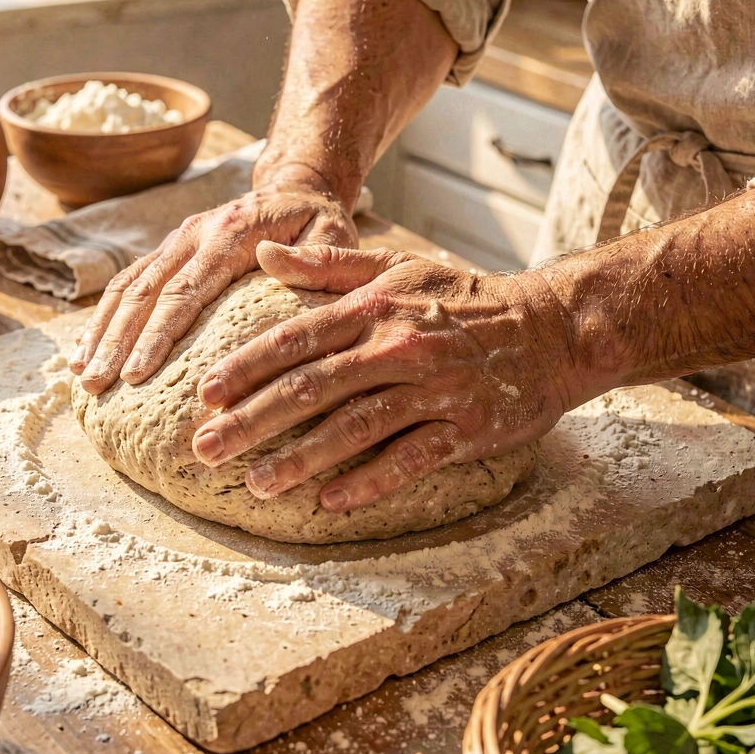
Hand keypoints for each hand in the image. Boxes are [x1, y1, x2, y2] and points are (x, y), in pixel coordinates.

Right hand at [69, 184, 357, 393]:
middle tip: (96, 386)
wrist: (298, 188)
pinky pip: (127, 282)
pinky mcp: (169, 250)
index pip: (186, 290)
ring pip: (127, 286)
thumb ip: (314, 255)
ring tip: (81, 376)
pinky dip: (103, 317)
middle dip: (117, 341)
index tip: (136, 376)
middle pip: (145, 291)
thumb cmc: (320, 224)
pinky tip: (86, 350)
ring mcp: (176, 240)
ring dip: (101, 330)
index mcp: (231, 233)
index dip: (157, 334)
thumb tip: (272, 262)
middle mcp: (194, 233)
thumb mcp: (333, 234)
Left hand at [191, 242, 581, 512]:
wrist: (551, 328)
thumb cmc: (463, 298)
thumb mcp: (397, 267)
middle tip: (205, 449)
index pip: (296, 338)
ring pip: (355, 427)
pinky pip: (411, 459)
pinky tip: (331, 502)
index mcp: (374, 307)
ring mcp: (432, 390)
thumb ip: (327, 264)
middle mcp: (397, 346)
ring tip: (256, 484)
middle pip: (312, 387)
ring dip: (301, 459)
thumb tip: (262, 251)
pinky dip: (371, 481)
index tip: (204, 393)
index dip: (246, 366)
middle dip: (252, 420)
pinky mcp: (465, 428)